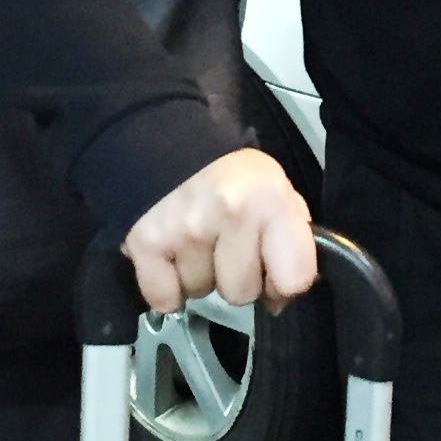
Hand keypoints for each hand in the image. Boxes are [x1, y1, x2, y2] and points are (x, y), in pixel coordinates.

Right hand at [122, 148, 318, 315]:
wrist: (169, 143)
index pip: (294, 279)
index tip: (271, 272)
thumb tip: (280, 296)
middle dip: (234, 278)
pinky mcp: (146, 242)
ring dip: (198, 275)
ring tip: (195, 240)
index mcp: (271, 199)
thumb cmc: (230, 176)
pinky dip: (165, 287)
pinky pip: (164, 298)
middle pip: (241, 294)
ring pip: (200, 293)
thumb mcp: (278, 191)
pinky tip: (170, 257)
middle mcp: (231, 213)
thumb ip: (290, 240)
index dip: (282, 284)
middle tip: (224, 245)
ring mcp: (187, 230)